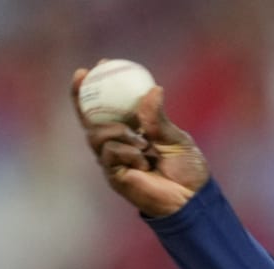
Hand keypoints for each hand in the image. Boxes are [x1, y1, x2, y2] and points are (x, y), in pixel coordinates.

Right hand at [71, 66, 207, 217]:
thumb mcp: (175, 138)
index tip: (97, 65)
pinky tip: (143, 159)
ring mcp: (113, 160)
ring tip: (140, 140)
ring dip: (117, 131)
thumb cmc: (187, 169)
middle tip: (85, 77)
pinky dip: (125, 151)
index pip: (110, 107)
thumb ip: (159, 118)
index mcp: (133, 131)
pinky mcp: (113, 176)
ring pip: (96, 135)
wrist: (191, 199)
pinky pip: (108, 154)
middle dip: (82, 97)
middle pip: (89, 119)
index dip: (99, 87)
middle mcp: (118, 144)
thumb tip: (154, 89)